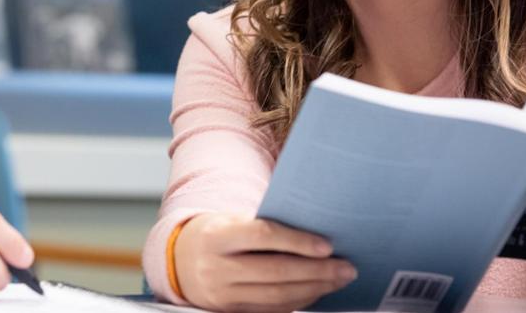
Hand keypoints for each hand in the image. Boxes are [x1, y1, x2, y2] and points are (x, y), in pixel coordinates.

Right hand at [172, 212, 356, 312]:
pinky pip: (272, 309)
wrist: (179, 261)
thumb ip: (263, 227)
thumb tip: (314, 234)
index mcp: (217, 235)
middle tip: (346, 266)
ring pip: (277, 295)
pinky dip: (299, 300)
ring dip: (314, 289)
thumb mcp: (231, 222)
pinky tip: (317, 291)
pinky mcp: (230, 312)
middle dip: (317, 271)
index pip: (262, 236)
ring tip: (338, 279)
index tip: (327, 245)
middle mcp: (216, 268)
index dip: (297, 241)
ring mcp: (222, 295)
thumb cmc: (216, 235)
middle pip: (275, 272)